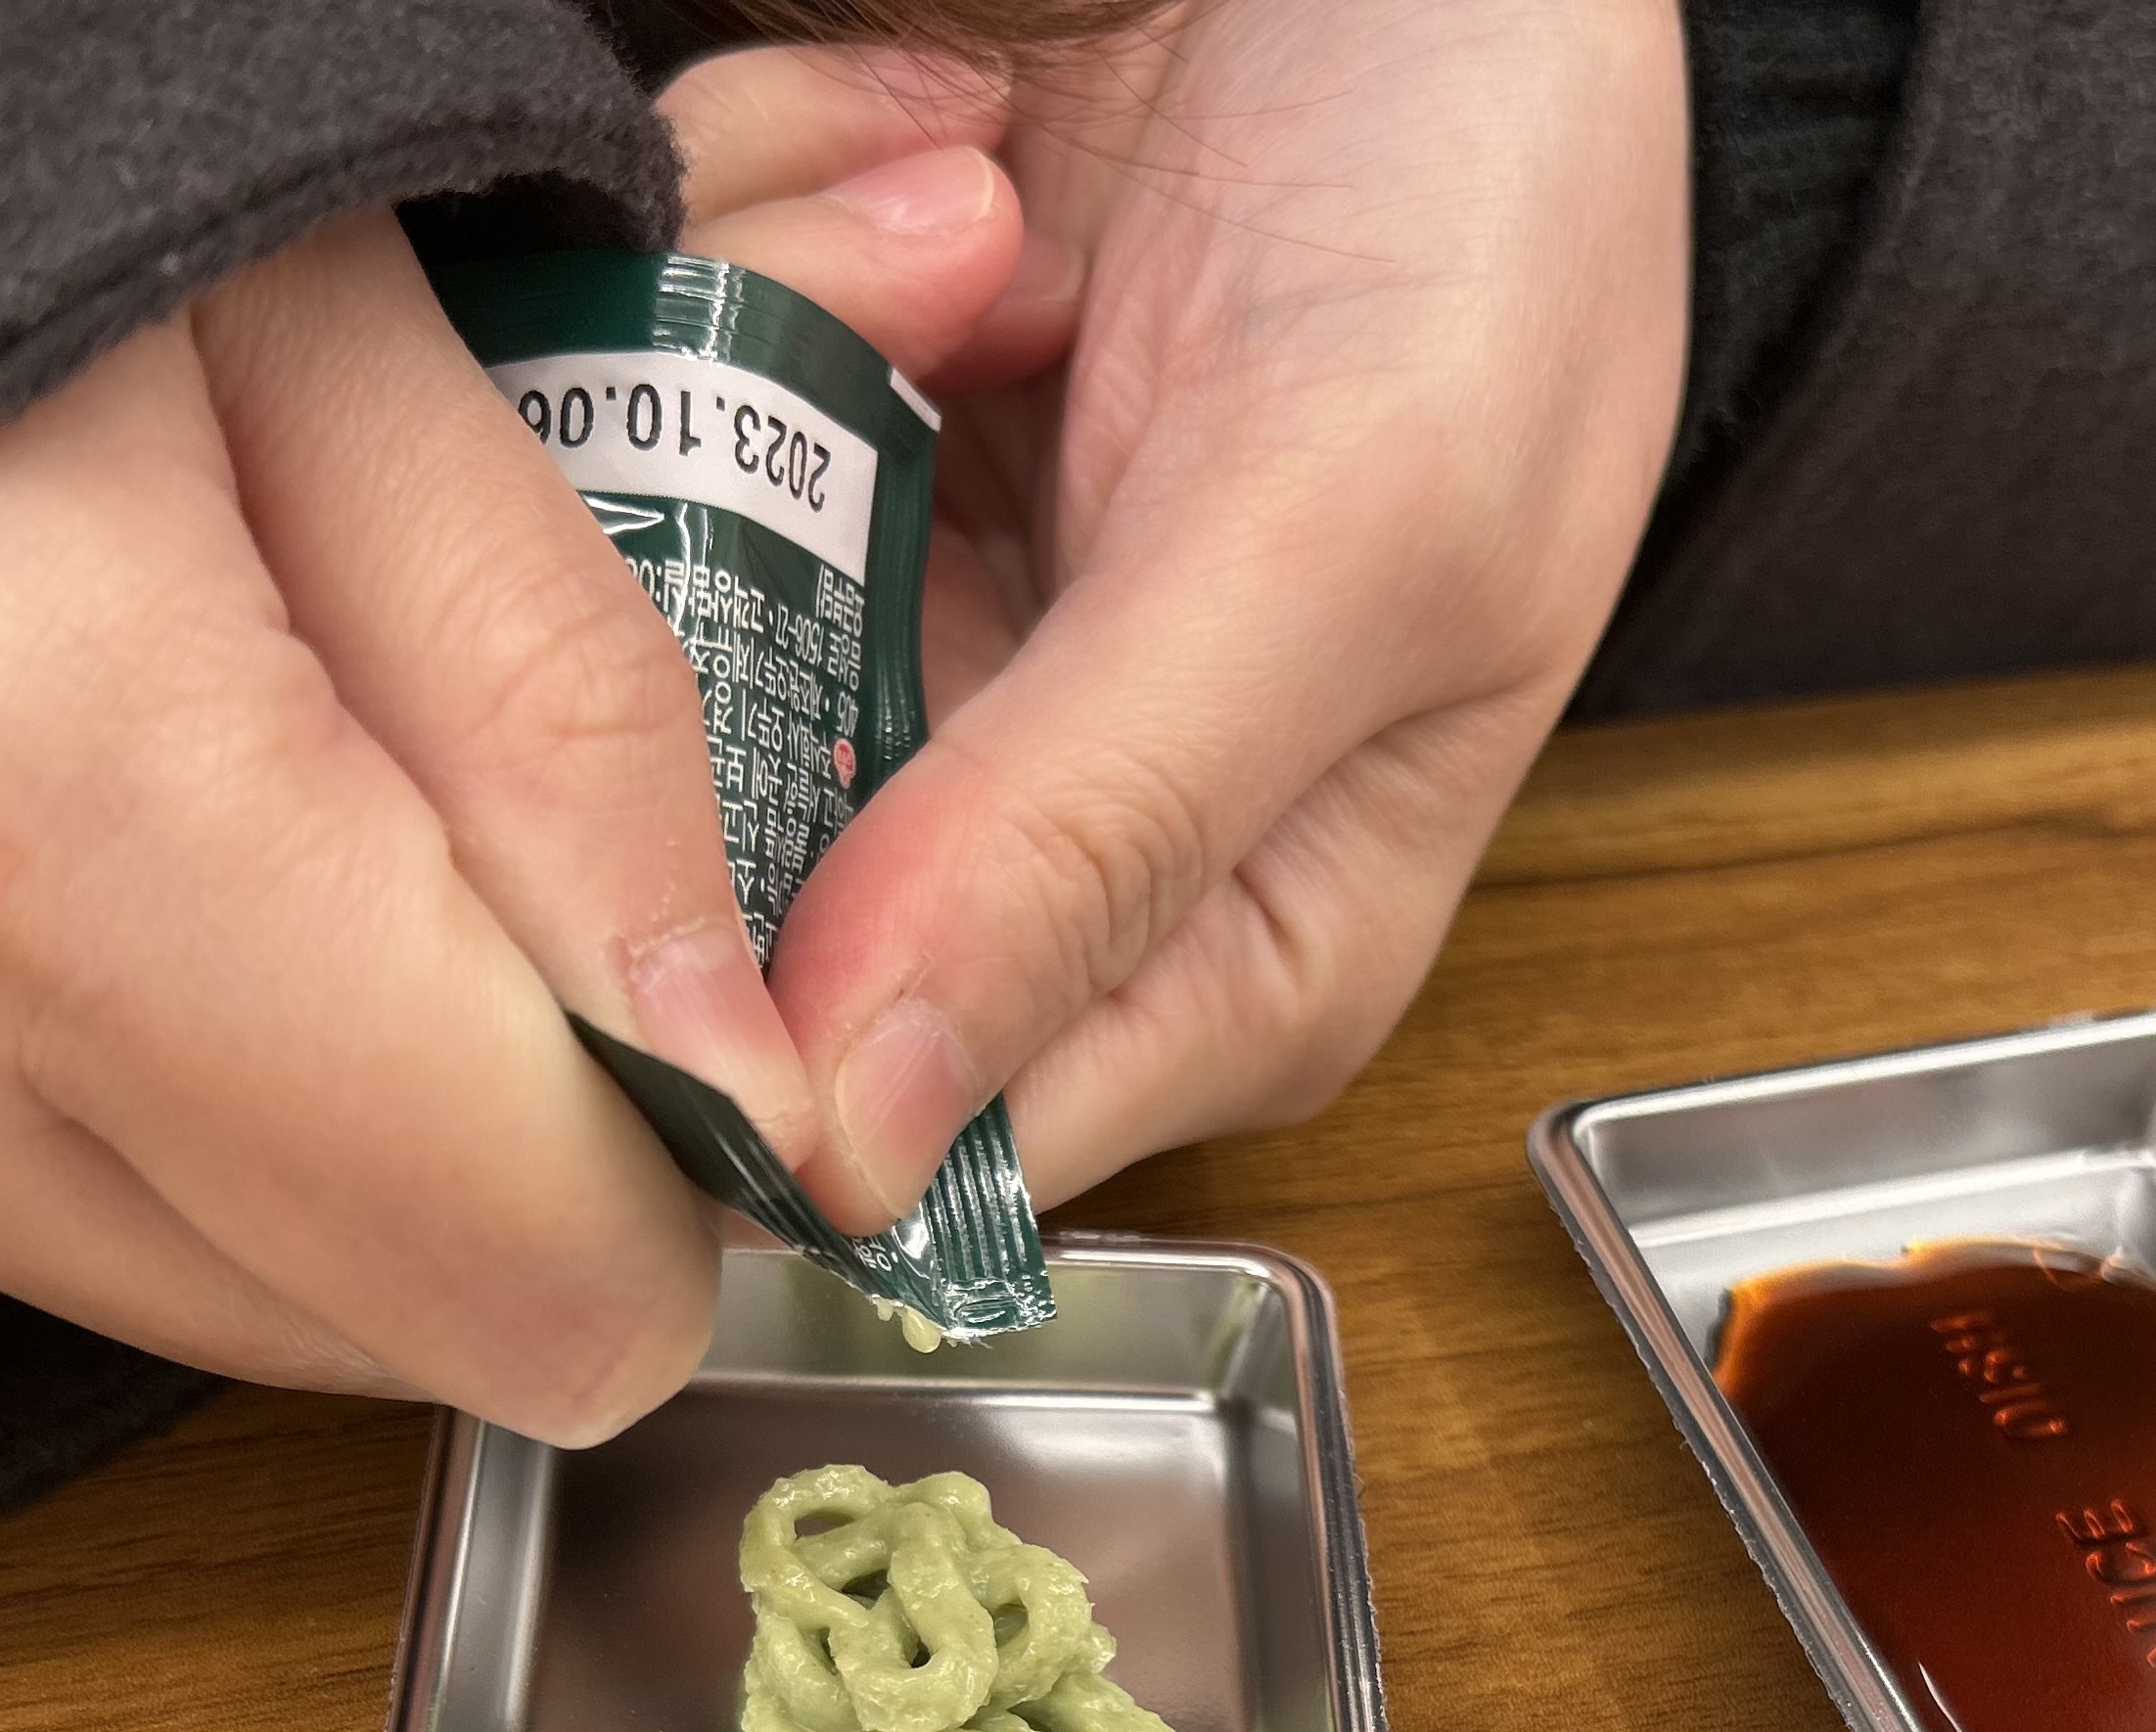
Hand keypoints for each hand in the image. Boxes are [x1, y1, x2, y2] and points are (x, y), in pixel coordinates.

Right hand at [0, 157, 1033, 1441]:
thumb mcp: (327, 317)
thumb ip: (575, 707)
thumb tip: (774, 1082)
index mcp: (20, 785)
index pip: (540, 1269)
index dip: (675, 1155)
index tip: (689, 995)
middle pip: (397, 1329)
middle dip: (503, 1132)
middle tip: (441, 850)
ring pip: (221, 1311)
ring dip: (303, 1121)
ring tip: (209, 815)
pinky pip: (12, 1243)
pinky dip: (98, 1103)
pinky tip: (32, 874)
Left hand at [666, 7, 1691, 1229]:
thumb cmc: (1499, 214)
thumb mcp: (1349, 538)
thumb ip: (1102, 837)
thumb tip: (858, 1152)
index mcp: (1226, 959)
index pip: (922, 1145)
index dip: (758, 1050)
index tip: (665, 860)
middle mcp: (1038, 848)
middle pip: (734, 906)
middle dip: (766, 627)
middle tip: (902, 379)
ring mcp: (911, 648)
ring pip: (657, 631)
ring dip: (777, 363)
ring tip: (980, 212)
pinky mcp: (825, 473)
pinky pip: (656, 416)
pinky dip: (756, 239)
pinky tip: (938, 154)